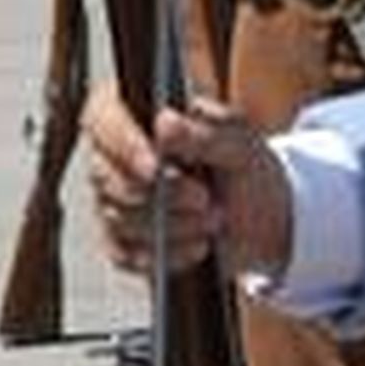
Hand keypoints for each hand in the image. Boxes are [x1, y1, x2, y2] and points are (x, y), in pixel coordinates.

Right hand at [82, 86, 292, 279]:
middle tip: (205, 198)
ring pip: (116, 216)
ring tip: (214, 220)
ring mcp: (113, 198)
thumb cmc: (246, 169)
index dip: (123, 144)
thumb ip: (207, 132)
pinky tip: (199, 246)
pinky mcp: (120, 239)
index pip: (102, 117)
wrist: (262, 222)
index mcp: (138, 111)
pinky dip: (166, 254)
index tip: (156, 167)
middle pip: (107, 175)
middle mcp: (115, 153)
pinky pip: (124, 253)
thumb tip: (163, 124)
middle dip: (162, 194)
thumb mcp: (243, 145)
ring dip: (172, 225)